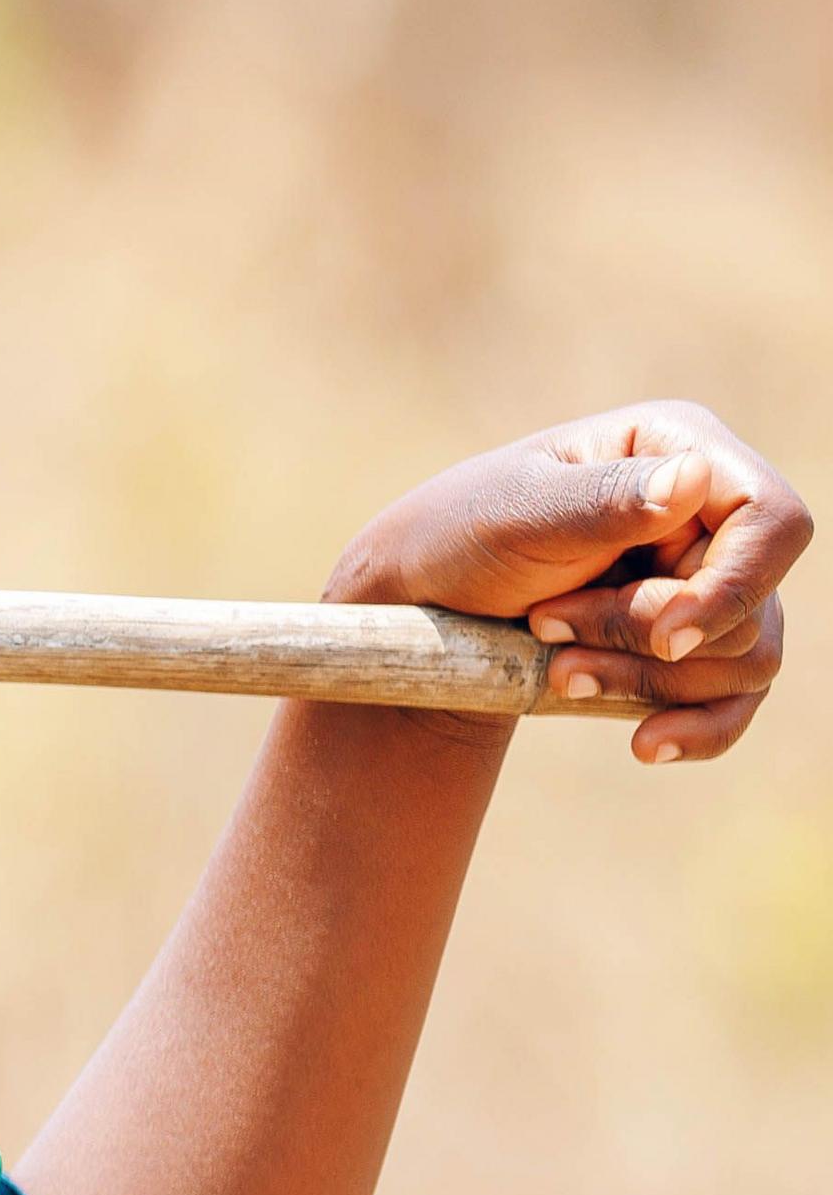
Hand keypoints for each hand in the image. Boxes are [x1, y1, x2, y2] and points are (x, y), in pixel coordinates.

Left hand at [331, 400, 801, 762]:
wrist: (420, 611)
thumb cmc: (457, 540)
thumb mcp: (514, 514)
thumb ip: (602, 500)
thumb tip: (692, 478)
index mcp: (678, 448)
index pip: (773, 521)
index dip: (734, 587)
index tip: (666, 637)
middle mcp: (709, 512)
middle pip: (752, 604)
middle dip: (646, 636)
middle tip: (546, 626)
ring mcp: (709, 580)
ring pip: (746, 659)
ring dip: (647, 680)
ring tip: (559, 670)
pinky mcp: (695, 644)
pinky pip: (736, 699)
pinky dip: (698, 729)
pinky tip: (644, 745)